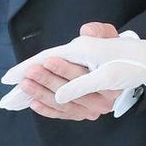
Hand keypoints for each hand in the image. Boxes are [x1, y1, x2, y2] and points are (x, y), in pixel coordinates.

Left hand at [0, 23, 122, 119]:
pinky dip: (47, 110)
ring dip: (42, 94)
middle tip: (30, 71)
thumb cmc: (109, 50)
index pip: (84, 76)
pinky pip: (63, 115)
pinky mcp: (83, 115)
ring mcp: (93, 111)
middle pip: (71, 93)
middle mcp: (103, 101)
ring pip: (64, 105)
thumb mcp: (109, 36)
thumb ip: (99, 32)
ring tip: (26, 83)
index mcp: (110, 82)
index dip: (64, 69)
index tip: (47, 61)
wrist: (119, 67)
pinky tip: (33, 102)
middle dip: (48, 80)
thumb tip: (86, 31)